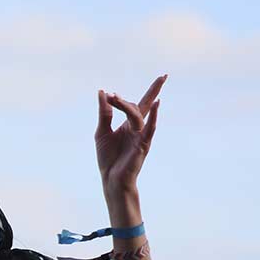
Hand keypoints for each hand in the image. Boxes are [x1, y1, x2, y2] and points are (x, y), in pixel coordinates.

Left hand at [95, 76, 163, 199]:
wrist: (110, 178)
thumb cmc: (108, 158)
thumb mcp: (102, 132)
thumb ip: (104, 113)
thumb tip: (102, 92)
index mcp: (128, 125)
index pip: (134, 105)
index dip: (121, 98)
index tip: (107, 94)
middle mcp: (137, 128)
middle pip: (144, 105)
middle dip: (154, 89)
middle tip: (149, 80)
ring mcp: (141, 136)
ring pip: (137, 115)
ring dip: (125, 106)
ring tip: (114, 98)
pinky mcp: (143, 144)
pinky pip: (150, 129)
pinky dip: (154, 116)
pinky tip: (157, 104)